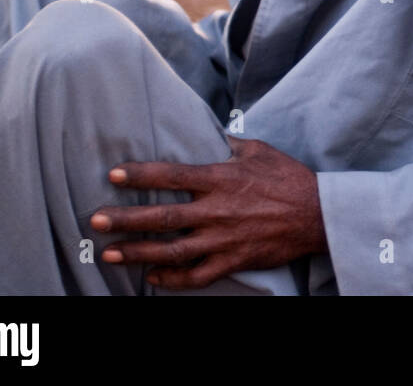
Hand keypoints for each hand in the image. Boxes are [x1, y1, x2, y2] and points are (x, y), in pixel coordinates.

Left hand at [89, 136, 324, 289]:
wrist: (318, 214)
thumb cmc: (288, 178)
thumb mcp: (259, 151)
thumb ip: (229, 145)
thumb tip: (209, 133)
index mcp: (222, 179)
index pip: (173, 176)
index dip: (141, 175)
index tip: (113, 175)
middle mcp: (218, 210)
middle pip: (163, 217)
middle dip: (125, 219)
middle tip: (95, 220)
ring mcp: (224, 239)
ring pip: (173, 251)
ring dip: (138, 253)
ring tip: (110, 254)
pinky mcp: (234, 260)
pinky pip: (197, 275)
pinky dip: (173, 279)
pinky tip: (153, 277)